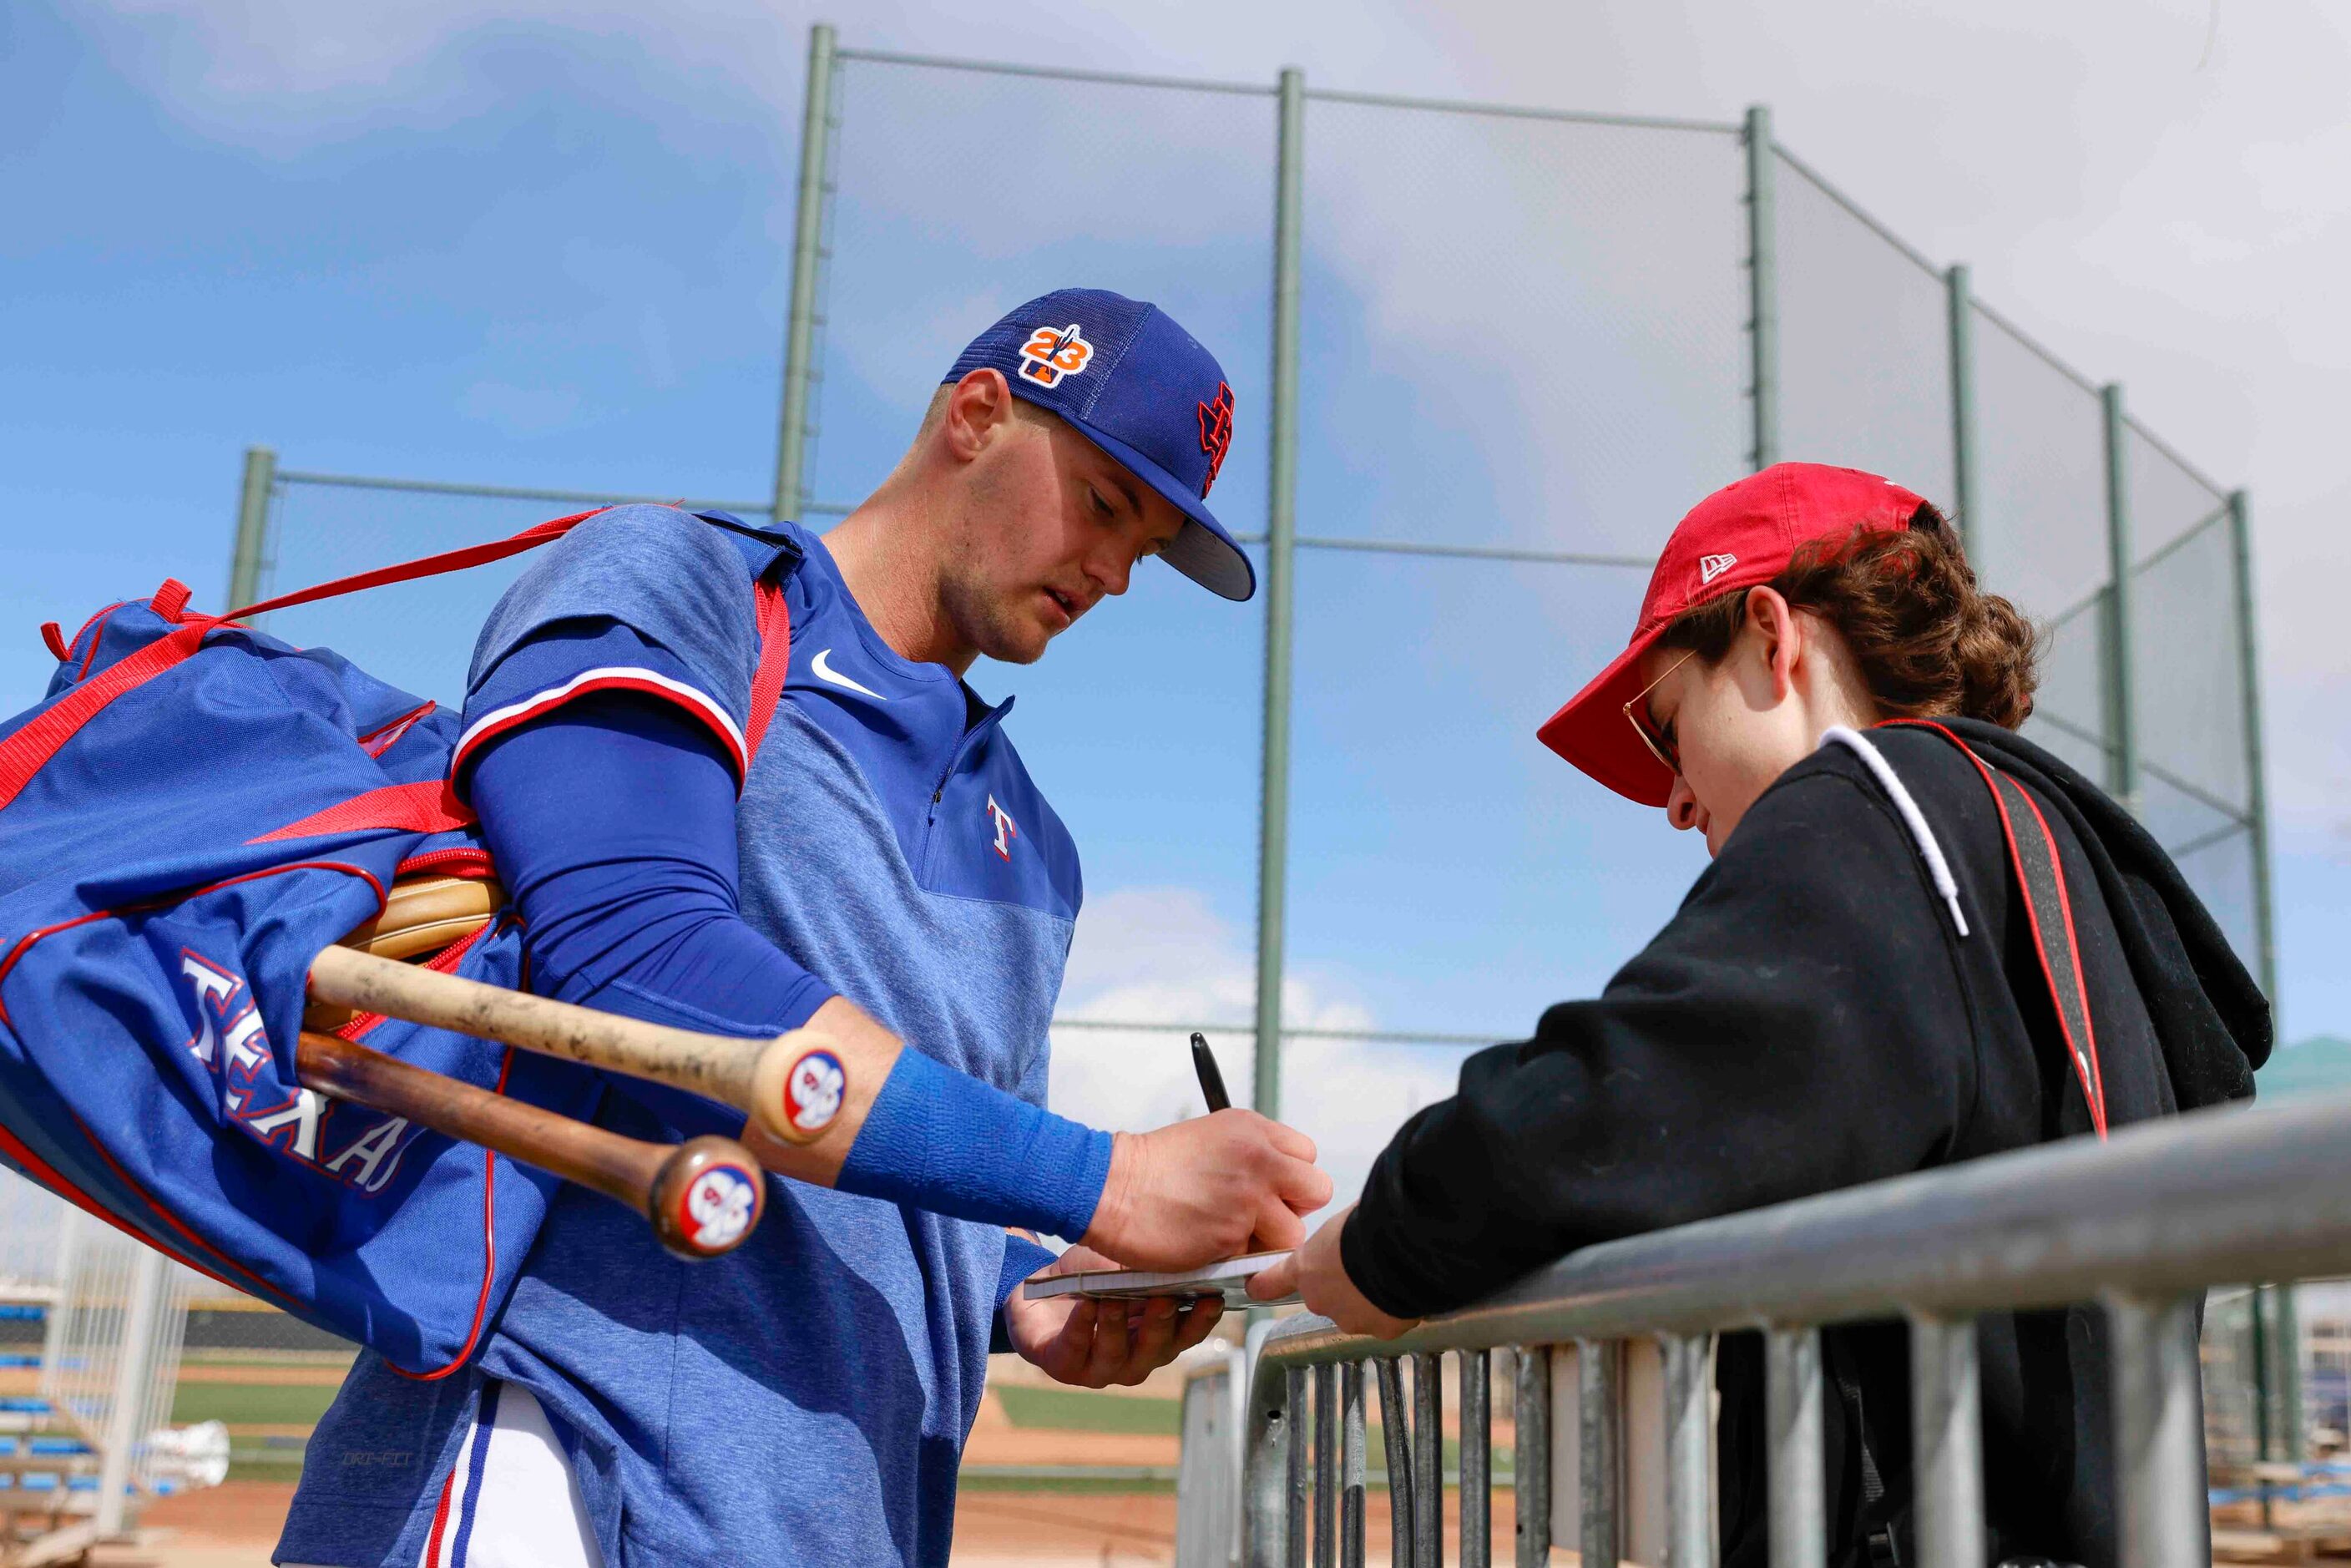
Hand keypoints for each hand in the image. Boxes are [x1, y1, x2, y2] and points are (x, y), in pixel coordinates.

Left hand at [1003, 1245, 1223, 1386]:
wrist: (1037, 1291)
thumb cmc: (1091, 1279)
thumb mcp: (1123, 1266)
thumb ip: (1151, 1268)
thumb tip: (1183, 1250)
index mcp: (1157, 1338)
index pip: (1187, 1334)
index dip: (1201, 1320)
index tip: (1213, 1298)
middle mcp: (1134, 1361)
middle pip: (1156, 1349)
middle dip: (1162, 1323)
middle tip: (1166, 1297)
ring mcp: (1098, 1369)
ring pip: (1115, 1353)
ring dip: (1117, 1325)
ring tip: (1116, 1299)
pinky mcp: (1063, 1366)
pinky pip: (1074, 1348)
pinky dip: (1081, 1326)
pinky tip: (1086, 1305)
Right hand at [1082, 1110, 1332, 1270]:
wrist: (1111, 1187)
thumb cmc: (1154, 1166)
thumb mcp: (1213, 1136)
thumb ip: (1255, 1154)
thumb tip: (1283, 1183)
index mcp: (1254, 1130)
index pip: (1308, 1156)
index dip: (1291, 1179)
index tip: (1270, 1190)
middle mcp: (1259, 1160)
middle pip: (1316, 1190)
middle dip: (1294, 1209)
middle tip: (1262, 1217)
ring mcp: (1248, 1199)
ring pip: (1292, 1234)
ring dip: (1267, 1242)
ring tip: (1231, 1234)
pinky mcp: (1232, 1237)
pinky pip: (1256, 1259)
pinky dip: (1236, 1259)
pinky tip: (1209, 1243)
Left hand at [1247, 1206, 1417, 1338]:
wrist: (1400, 1249)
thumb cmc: (1368, 1224)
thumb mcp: (1341, 1223)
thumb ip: (1334, 1240)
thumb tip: (1348, 1238)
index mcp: (1304, 1268)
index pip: (1272, 1282)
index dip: (1265, 1284)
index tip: (1256, 1286)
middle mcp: (1320, 1300)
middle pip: (1326, 1296)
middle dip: (1343, 1284)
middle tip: (1366, 1263)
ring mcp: (1350, 1319)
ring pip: (1357, 1310)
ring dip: (1369, 1297)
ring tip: (1391, 1274)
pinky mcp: (1381, 1331)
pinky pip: (1386, 1319)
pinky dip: (1394, 1308)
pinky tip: (1406, 1288)